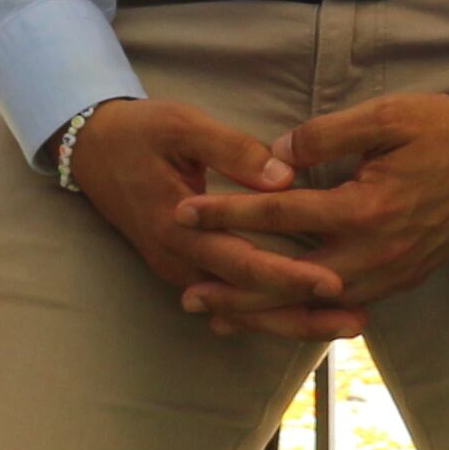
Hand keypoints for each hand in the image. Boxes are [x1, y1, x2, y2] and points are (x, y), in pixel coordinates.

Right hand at [62, 99, 354, 338]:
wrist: (93, 151)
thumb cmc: (141, 132)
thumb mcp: (183, 126)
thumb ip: (231, 150)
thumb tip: (283, 177)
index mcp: (180, 226)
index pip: (243, 262)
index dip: (288, 276)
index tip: (333, 284)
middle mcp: (180, 259)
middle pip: (248, 299)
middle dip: (303, 313)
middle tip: (356, 319)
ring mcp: (181, 269)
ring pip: (241, 307)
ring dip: (292, 319)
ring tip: (345, 323)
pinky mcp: (186, 267)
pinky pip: (230, 297)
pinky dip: (268, 311)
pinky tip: (308, 316)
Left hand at [171, 92, 448, 326]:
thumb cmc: (446, 131)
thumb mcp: (388, 116)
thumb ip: (328, 136)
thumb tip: (276, 156)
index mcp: (364, 207)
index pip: (280, 213)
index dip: (228, 212)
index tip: (185, 213)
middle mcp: (373, 252)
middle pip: (287, 278)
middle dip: (233, 287)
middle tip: (186, 293)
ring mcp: (389, 273)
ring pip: (313, 303)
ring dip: (264, 312)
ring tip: (219, 318)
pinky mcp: (401, 280)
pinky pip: (342, 306)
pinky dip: (304, 314)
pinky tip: (280, 316)